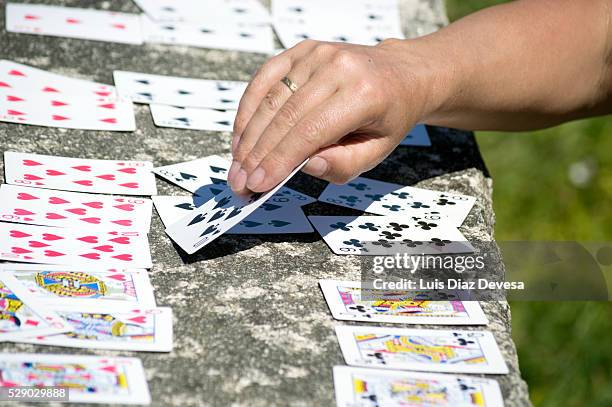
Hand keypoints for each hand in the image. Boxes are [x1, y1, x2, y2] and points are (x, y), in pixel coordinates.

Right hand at [228, 39, 436, 192]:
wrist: (399, 74)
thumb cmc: (388, 117)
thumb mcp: (378, 151)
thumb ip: (343, 164)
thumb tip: (304, 166)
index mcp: (364, 94)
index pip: (310, 132)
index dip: (279, 160)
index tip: (257, 183)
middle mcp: (338, 67)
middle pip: (285, 116)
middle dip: (258, 154)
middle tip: (239, 181)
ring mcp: (317, 54)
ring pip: (271, 98)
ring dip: (248, 135)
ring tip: (237, 165)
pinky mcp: (302, 50)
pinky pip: (265, 78)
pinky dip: (249, 108)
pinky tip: (240, 134)